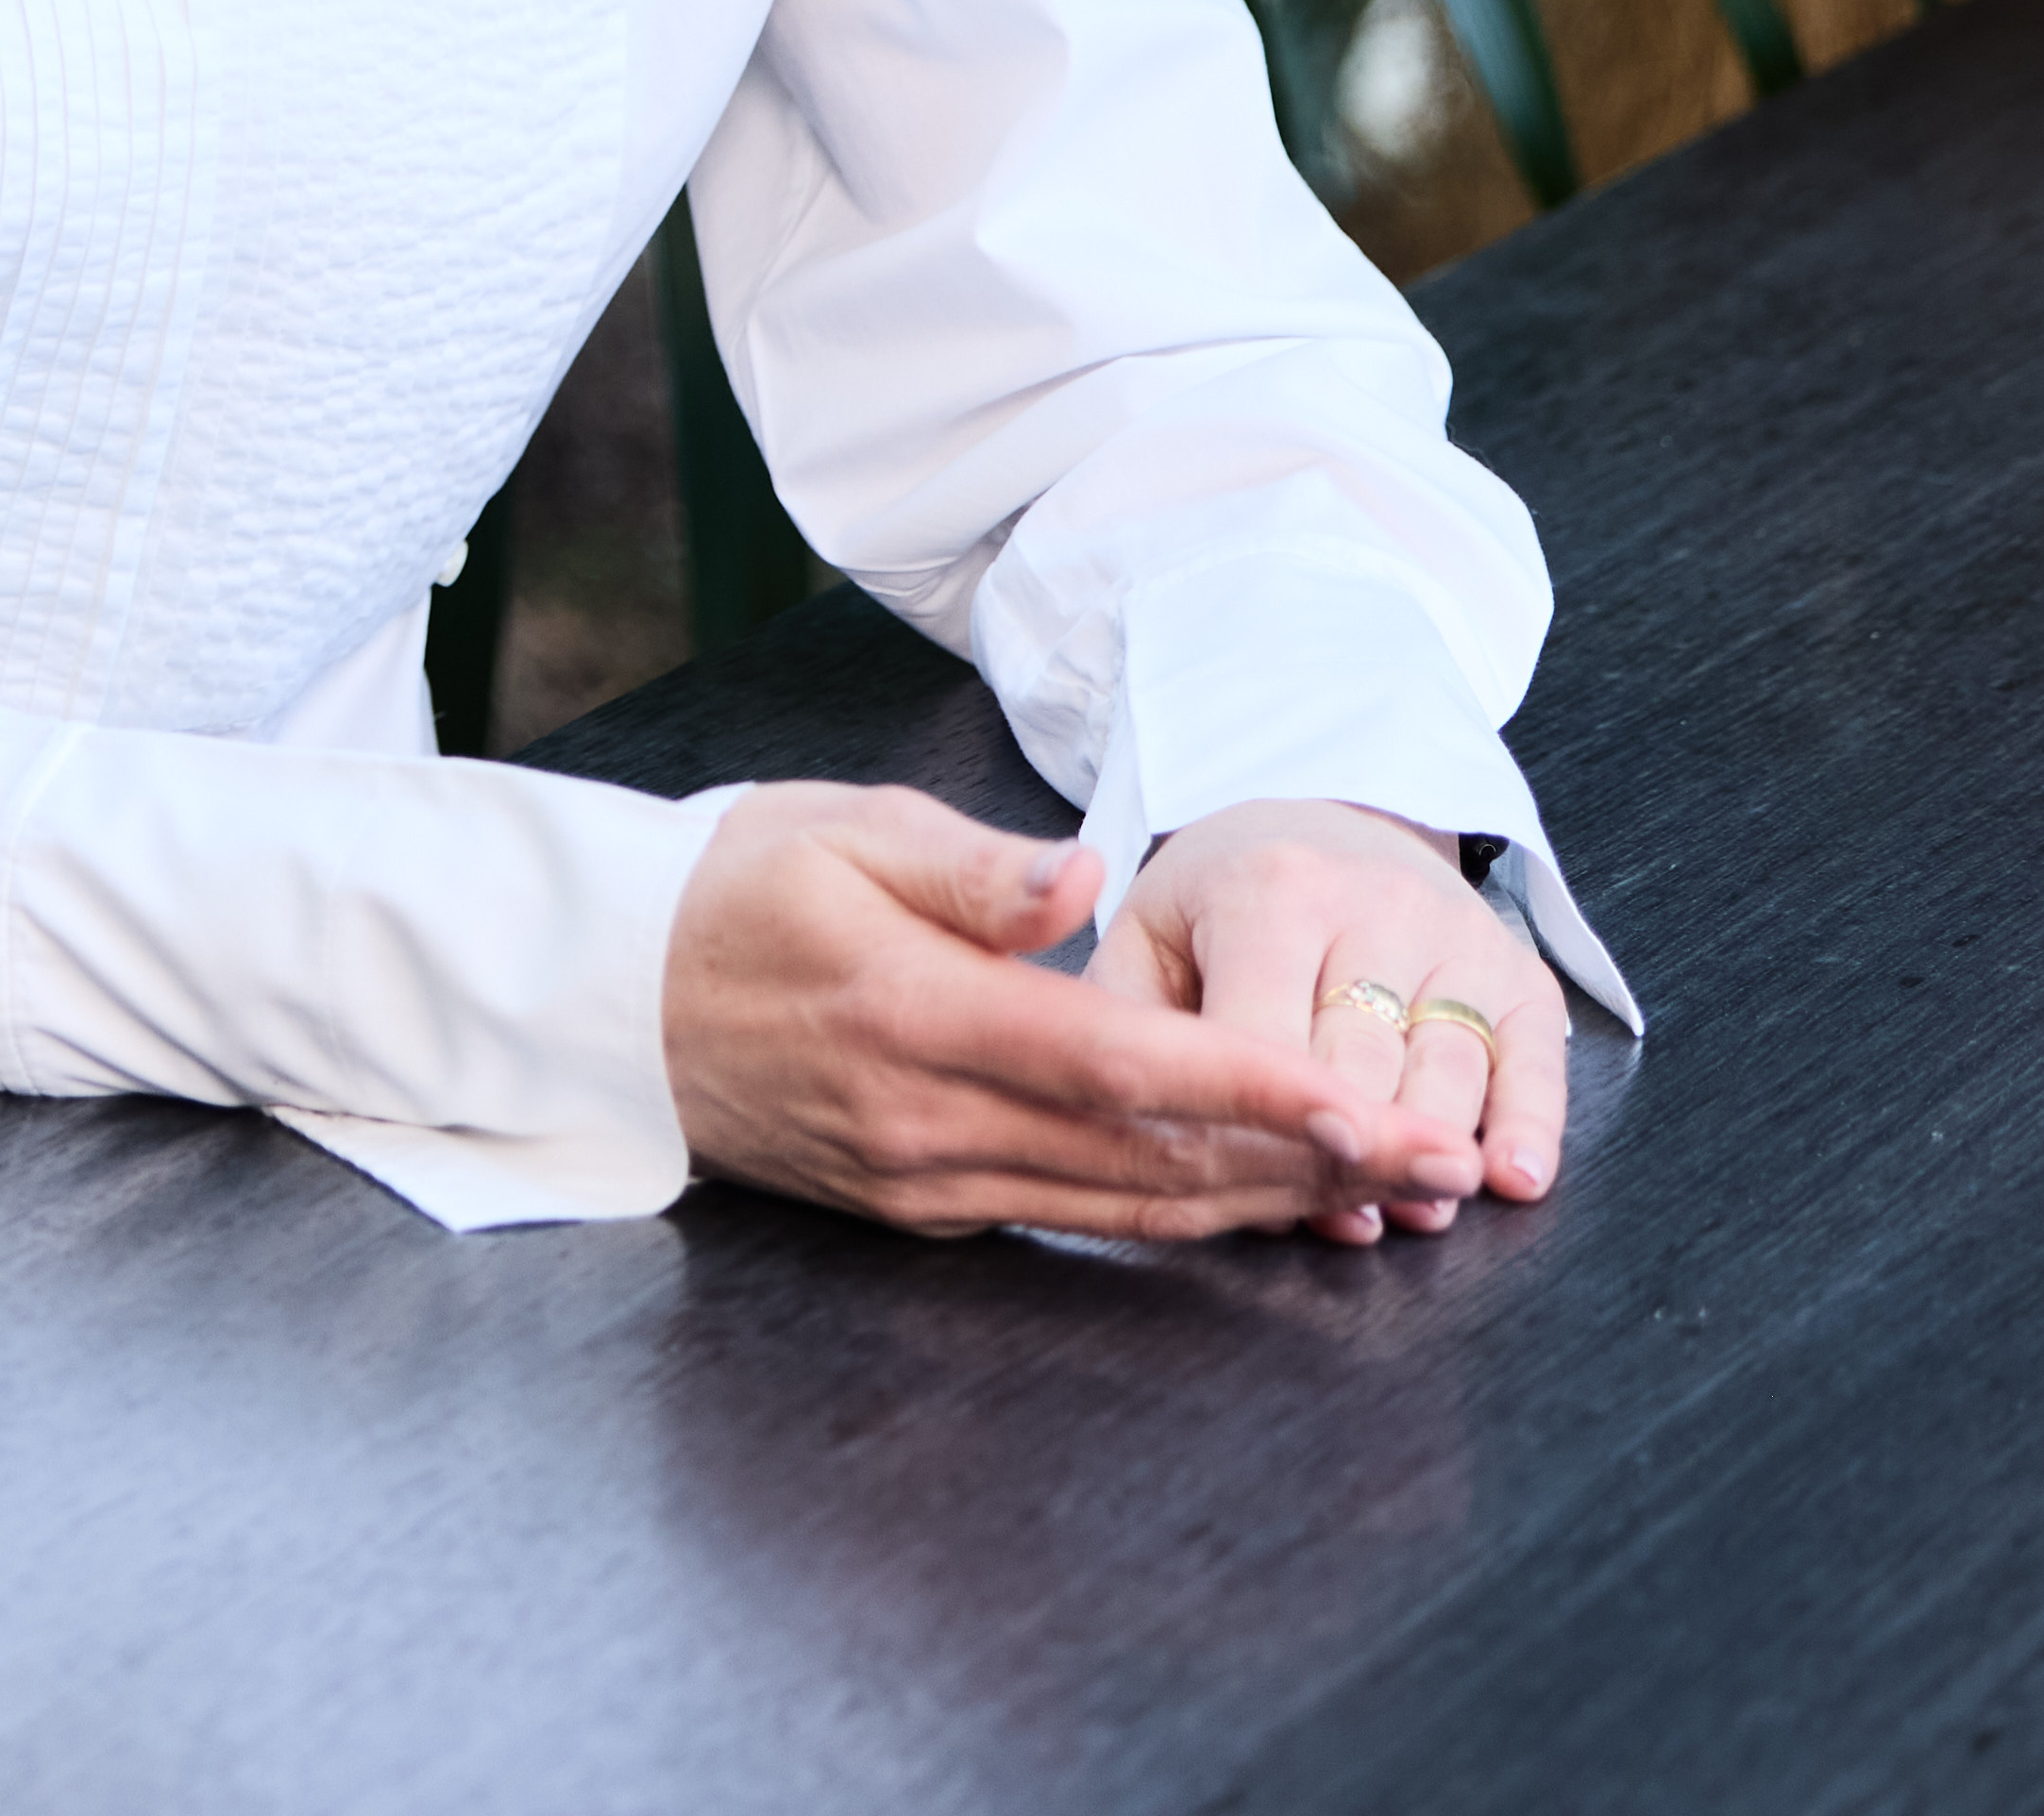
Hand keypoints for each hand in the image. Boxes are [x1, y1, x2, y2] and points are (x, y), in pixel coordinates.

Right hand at [663, 781, 1449, 1241]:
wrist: (607, 997)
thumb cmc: (730, 887)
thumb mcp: (837, 829)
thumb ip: (970, 866)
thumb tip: (1081, 879)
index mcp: (912, 1012)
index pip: (1114, 1066)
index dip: (1245, 1087)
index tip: (1357, 1098)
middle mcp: (925, 1119)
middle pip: (1146, 1159)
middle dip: (1305, 1161)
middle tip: (1436, 1159)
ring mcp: (921, 1179)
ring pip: (1123, 1205)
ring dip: (1263, 1198)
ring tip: (1386, 1185)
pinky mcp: (917, 1208)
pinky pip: (1070, 1214)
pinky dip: (1177, 1210)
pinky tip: (1257, 1194)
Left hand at [1103, 794, 1566, 1245]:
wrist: (1326, 828)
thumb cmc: (1220, 907)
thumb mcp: (1148, 938)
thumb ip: (1139, 1031)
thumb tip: (1176, 1151)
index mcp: (1268, 891)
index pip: (1263, 1028)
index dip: (1259, 1115)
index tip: (1252, 1186)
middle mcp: (1374, 904)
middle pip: (1364, 1060)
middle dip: (1346, 1150)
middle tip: (1333, 1218)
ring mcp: (1458, 936)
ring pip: (1450, 1070)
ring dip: (1431, 1156)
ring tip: (1412, 1212)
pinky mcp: (1519, 971)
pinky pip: (1535, 1060)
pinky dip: (1531, 1127)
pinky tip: (1515, 1179)